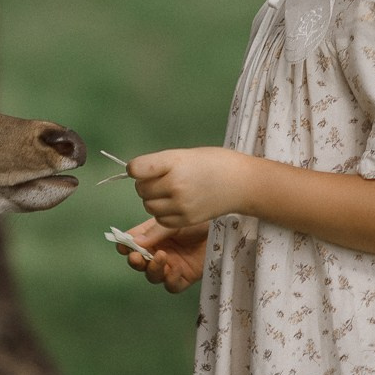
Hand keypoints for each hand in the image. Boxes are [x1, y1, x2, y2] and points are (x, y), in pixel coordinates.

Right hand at [122, 218, 207, 292]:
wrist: (223, 228)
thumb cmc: (199, 220)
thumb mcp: (175, 222)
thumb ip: (155, 232)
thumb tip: (134, 241)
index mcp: (154, 236)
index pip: (133, 243)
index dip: (125, 246)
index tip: (123, 246)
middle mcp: (160, 251)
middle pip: (140, 263)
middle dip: (136, 261)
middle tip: (136, 256)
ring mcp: (171, 265)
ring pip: (153, 276)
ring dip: (153, 269)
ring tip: (161, 257)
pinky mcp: (185, 277)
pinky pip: (172, 285)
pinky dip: (171, 279)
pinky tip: (175, 268)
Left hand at [129, 146, 250, 228]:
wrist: (241, 182)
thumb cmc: (212, 162)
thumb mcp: (184, 154)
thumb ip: (158, 164)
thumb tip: (133, 174)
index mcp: (174, 162)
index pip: (136, 169)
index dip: (136, 169)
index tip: (143, 169)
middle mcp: (176, 184)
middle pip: (141, 189)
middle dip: (147, 185)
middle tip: (164, 179)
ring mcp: (181, 205)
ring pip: (148, 206)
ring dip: (153, 199)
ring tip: (170, 191)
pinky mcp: (186, 220)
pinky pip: (161, 219)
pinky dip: (163, 213)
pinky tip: (176, 204)